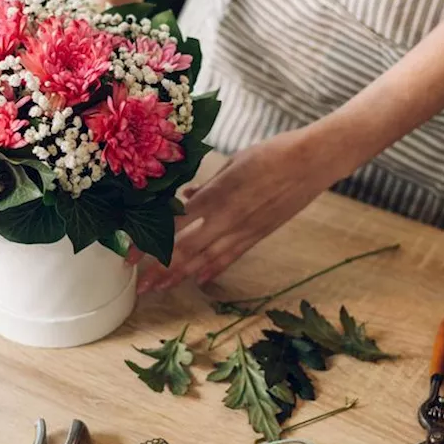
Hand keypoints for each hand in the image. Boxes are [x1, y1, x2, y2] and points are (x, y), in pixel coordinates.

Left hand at [134, 128, 346, 293]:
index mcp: (217, 195)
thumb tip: (185, 199)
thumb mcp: (233, 164)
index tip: (130, 255)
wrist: (313, 162)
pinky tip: (200, 282)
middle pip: (185, 251)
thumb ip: (208, 186)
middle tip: (139, 286)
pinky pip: (231, 257)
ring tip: (160, 290)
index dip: (150, 243)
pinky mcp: (258, 236)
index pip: (174, 226)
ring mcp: (244, 231)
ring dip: (181, 277)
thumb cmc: (272, 154)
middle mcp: (227, 219)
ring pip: (206, 260)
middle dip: (159, 270)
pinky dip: (213, 270)